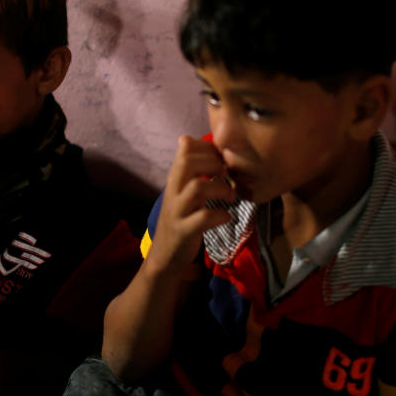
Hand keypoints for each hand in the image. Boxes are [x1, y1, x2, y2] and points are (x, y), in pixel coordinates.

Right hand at [147, 135, 235, 272]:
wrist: (165, 256)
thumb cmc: (180, 219)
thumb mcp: (181, 191)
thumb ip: (187, 169)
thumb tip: (187, 139)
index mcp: (175, 179)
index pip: (185, 149)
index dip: (208, 147)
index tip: (222, 158)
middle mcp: (173, 191)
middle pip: (187, 163)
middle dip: (213, 163)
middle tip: (227, 174)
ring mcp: (177, 211)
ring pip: (197, 188)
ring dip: (221, 188)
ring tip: (231, 196)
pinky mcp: (183, 231)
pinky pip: (203, 218)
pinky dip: (220, 215)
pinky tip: (227, 216)